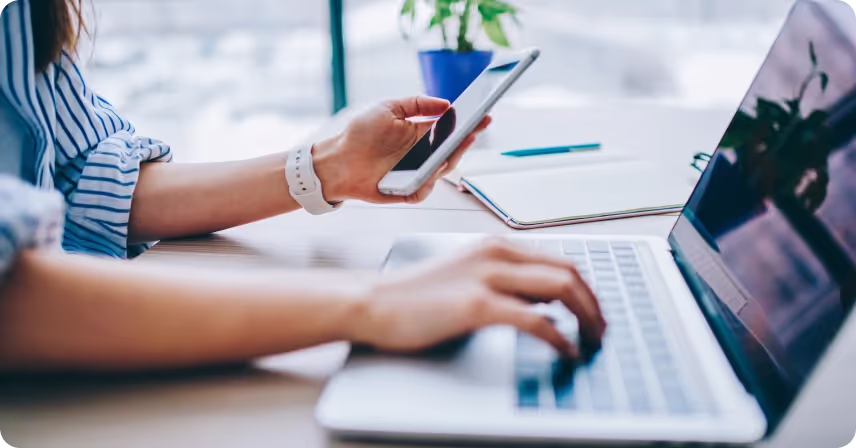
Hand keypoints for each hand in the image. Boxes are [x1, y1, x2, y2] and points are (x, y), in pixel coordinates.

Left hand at [312, 96, 491, 203]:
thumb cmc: (360, 134)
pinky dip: (428, 183)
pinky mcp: (407, 191)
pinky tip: (430, 173)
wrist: (337, 160)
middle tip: (475, 129)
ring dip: (450, 159)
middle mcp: (422, 155)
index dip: (469, 123)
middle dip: (466, 140)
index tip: (483, 113)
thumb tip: (446, 104)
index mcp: (421, 134)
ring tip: (457, 145)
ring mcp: (416, 174)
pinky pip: (423, 190)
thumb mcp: (388, 108)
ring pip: (442, 170)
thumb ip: (417, 103)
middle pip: (452, 150)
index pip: (451, 129)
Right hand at [347, 239, 605, 357]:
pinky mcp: (477, 304)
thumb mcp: (467, 275)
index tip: (595, 311)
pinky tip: (566, 350)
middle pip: (569, 271)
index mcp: (496, 246)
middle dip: (594, 302)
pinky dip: (560, 337)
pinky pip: (536, 320)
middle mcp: (497, 254)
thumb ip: (505, 281)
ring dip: (586, 317)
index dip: (586, 288)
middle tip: (602, 329)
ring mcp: (488, 277)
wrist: (374, 302)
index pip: (559, 260)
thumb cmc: (415, 295)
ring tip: (592, 340)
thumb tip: (544, 301)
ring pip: (561, 288)